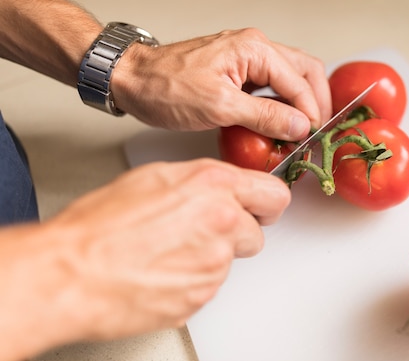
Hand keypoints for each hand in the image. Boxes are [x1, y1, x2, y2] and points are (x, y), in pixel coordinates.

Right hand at [46, 158, 289, 341]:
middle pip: (258, 232)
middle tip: (204, 233)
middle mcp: (223, 221)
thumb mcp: (156, 178)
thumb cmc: (101, 225)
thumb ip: (202, 182)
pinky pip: (210, 285)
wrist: (72, 272)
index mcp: (213, 184)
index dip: (265, 204)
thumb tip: (220, 189)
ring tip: (169, 251)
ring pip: (231, 260)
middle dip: (238, 233)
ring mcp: (216, 262)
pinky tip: (163, 270)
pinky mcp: (204, 294)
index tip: (260, 208)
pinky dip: (193, 280)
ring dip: (210, 257)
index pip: (273, 194)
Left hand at [113, 28, 331, 140]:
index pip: (301, 82)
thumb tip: (300, 125)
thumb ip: (264, 115)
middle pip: (306, 71)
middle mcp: (255, 47)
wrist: (132, 79)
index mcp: (255, 49)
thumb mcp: (219, 107)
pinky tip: (279, 123)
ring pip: (292, 76)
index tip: (313, 139)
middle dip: (316, 102)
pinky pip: (272, 84)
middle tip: (316, 132)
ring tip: (301, 130)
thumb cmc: (164, 87)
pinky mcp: (238, 70)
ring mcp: (247, 57)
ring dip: (300, 102)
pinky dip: (282, 103)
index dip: (311, 113)